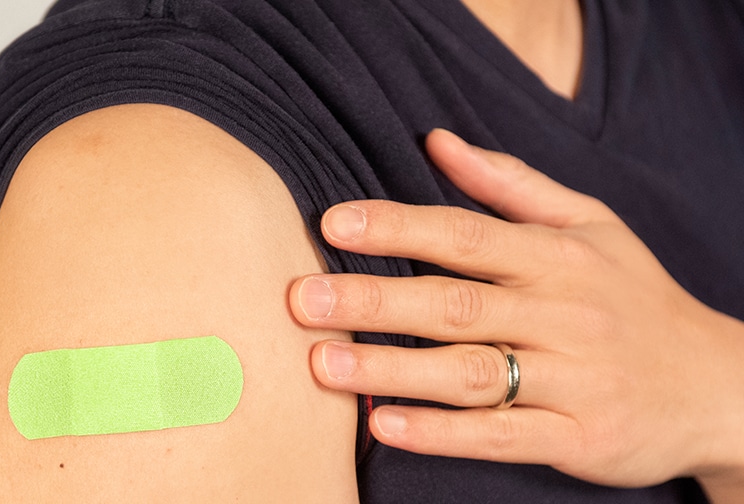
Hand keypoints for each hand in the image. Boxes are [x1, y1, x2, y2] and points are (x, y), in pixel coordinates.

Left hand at [288, 129, 743, 491]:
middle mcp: (564, 314)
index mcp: (559, 257)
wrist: (717, 387)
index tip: (333, 224)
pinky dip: (442, 433)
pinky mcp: (579, 438)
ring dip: (392, 369)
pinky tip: (386, 424)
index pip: (466, 233)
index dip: (397, 227)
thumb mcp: (592, 225)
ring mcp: (573, 380)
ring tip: (324, 364)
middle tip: (302, 299)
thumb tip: (438, 141)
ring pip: (471, 372)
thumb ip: (513, 185)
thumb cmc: (637, 298)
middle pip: (455, 304)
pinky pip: (500, 437)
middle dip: (374, 301)